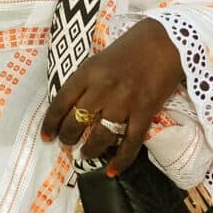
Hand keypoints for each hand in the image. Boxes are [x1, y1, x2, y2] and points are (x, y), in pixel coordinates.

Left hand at [42, 18, 185, 174]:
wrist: (166, 41)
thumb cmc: (130, 48)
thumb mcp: (98, 60)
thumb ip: (85, 81)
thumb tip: (73, 106)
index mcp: (87, 73)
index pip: (60, 103)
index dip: (50, 123)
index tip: (46, 136)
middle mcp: (102, 89)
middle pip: (77, 121)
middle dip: (69, 137)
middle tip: (68, 143)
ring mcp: (124, 102)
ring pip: (100, 136)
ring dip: (90, 149)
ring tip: (86, 154)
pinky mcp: (145, 112)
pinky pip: (130, 142)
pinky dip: (120, 160)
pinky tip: (111, 171)